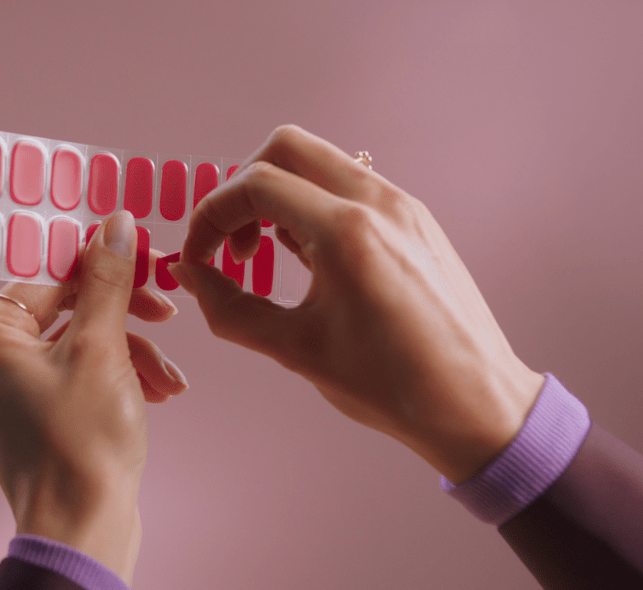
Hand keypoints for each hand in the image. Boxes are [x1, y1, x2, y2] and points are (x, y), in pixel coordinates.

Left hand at [0, 211, 187, 584]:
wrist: (82, 528)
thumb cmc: (81, 442)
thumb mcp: (100, 346)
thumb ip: (107, 280)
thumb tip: (114, 223)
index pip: (47, 274)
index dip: (101, 266)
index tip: (144, 261)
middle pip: (66, 309)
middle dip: (124, 318)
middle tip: (166, 312)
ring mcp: (10, 390)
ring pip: (79, 344)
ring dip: (131, 354)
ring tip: (168, 380)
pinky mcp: (36, 413)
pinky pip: (78, 375)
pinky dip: (117, 377)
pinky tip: (157, 393)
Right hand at [169, 125, 543, 483]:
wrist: (477, 403)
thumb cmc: (394, 386)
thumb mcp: (298, 350)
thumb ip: (230, 309)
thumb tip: (191, 278)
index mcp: (348, 232)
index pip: (256, 185)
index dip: (211, 216)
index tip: (199, 256)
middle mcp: (379, 202)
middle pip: (286, 148)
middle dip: (242, 189)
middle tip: (232, 244)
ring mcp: (403, 206)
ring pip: (320, 162)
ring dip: (279, 195)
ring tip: (269, 255)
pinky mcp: (416, 220)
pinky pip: (350, 187)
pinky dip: (313, 206)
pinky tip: (311, 259)